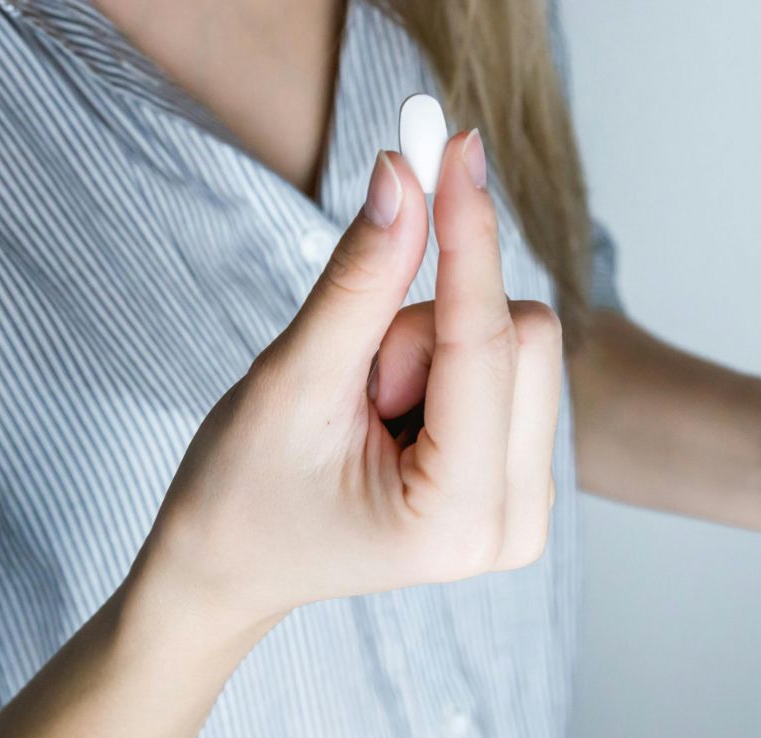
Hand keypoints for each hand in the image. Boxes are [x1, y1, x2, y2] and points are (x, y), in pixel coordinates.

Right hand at [134, 132, 562, 642]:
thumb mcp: (292, 381)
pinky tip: (395, 416)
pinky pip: (510, 367)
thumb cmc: (242, 494)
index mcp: (458, 519)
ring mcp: (528, 507)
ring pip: (519, 345)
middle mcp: (517, 525)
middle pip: (524, 336)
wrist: (232, 568)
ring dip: (432, 349)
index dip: (467, 234)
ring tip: (368, 409)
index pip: (484, 342)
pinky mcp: (523, 478)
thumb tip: (405, 174)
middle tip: (358, 380)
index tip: (455, 145)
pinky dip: (447, 365)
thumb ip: (358, 281)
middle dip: (428, 327)